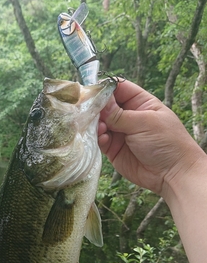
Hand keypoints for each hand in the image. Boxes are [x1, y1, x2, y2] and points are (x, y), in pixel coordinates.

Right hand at [98, 79, 204, 199]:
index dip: (105, 88)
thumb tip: (99, 102)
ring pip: (100, 123)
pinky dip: (98, 138)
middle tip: (89, 111)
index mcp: (140, 103)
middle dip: (97, 107)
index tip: (93, 92)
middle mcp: (128, 116)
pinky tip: (104, 138)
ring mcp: (120, 133)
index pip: (119, 89)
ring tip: (101, 128)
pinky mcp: (113, 149)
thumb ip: (119, 114)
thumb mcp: (144, 123)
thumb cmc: (165, 142)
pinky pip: (100, 140)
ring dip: (96, 124)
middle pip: (106, 106)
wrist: (172, 174)